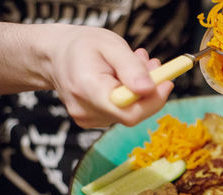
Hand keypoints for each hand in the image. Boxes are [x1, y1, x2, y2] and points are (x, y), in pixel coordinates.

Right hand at [43, 25, 172, 127]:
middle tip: (152, 64)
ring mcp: (88, 119)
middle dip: (149, 91)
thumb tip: (149, 89)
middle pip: (132, 113)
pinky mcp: (92, 120)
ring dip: (139, 90)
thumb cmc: (81, 47)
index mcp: (87, 89)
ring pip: (128, 111)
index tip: (166, 81)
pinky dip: (129, 96)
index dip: (153, 101)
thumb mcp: (110, 45)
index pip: (129, 112)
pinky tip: (123, 78)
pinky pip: (120, 112)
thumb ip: (130, 67)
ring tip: (133, 64)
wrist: (55, 56)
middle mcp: (85, 110)